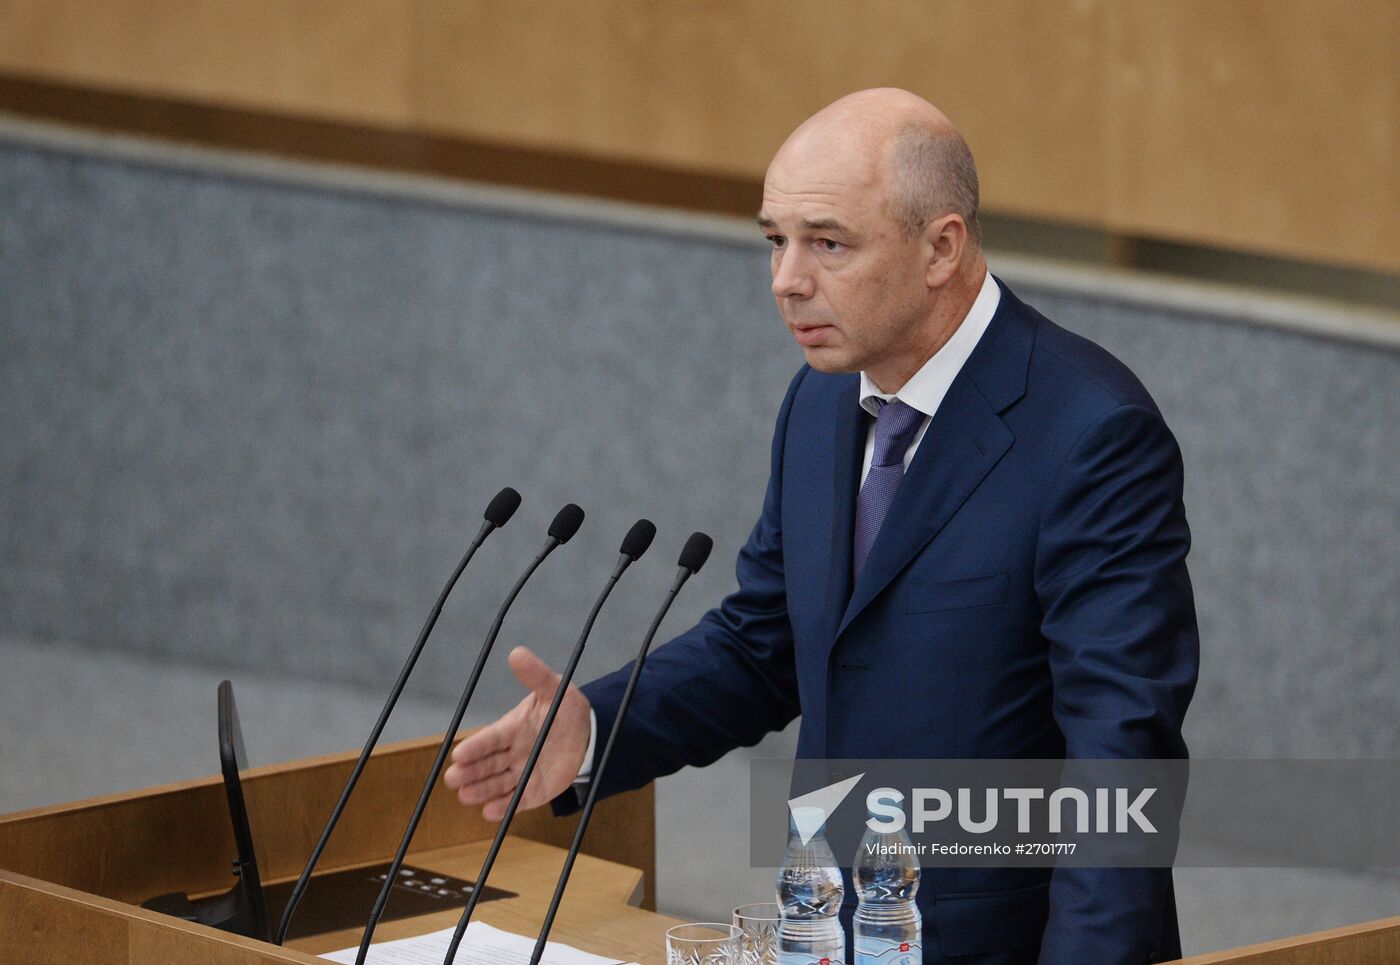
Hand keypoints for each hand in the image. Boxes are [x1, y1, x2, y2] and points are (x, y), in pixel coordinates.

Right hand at [442, 646, 591, 819]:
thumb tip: (517, 653)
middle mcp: (512, 752)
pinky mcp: (534, 791)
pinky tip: (490, 813)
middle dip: (470, 771)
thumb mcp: (554, 690)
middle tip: (453, 778)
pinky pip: (518, 801)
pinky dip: (504, 808)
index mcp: (512, 728)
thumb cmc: (565, 709)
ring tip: (466, 795)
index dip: (476, 746)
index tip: (459, 753)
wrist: (589, 735)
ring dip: (482, 790)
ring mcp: (521, 773)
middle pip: (487, 764)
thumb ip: (536, 675)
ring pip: (497, 784)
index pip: (490, 738)